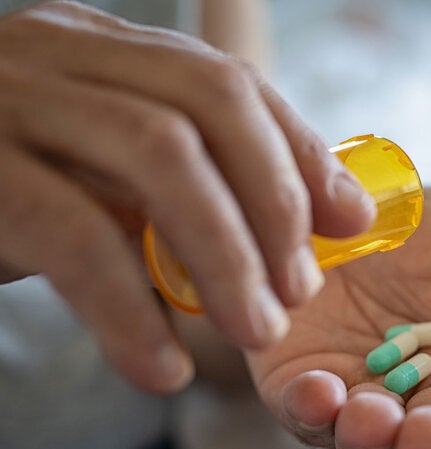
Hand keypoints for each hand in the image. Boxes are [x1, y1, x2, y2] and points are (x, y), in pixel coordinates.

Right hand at [0, 1, 373, 391]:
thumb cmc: (4, 189)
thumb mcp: (101, 172)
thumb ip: (189, 181)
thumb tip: (316, 220)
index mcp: (102, 49)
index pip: (228, 81)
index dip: (301, 152)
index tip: (347, 222)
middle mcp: (59, 53)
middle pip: (208, 101)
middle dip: (273, 200)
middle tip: (299, 291)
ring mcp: (8, 102)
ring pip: (156, 155)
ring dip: (224, 255)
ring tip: (254, 331)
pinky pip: (74, 236)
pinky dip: (130, 309)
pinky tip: (161, 368)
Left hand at [247, 188, 430, 448]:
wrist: (341, 204)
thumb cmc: (426, 226)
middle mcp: (425, 394)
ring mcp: (362, 395)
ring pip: (372, 439)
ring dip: (373, 437)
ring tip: (371, 417)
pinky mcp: (303, 384)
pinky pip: (305, 412)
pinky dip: (311, 410)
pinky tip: (315, 391)